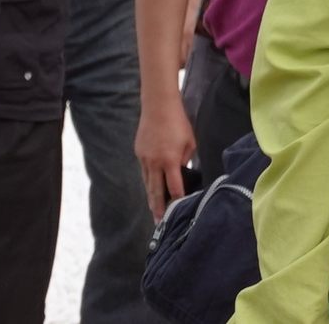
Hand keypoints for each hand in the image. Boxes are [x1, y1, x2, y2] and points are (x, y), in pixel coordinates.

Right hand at [135, 94, 195, 219]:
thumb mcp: (189, 144)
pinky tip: (151, 188)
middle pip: (155, 190)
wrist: (158, 105)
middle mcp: (154, 162)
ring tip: (153, 211)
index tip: (180, 213)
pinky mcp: (139, 151)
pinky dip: (148, 182)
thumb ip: (184, 161)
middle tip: (159, 223)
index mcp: (169, 161)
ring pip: (147, 182)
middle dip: (158, 207)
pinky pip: (144, 171)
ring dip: (151, 197)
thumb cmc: (179, 124)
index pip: (174, 188)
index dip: (178, 202)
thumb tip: (181, 173)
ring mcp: (144, 157)